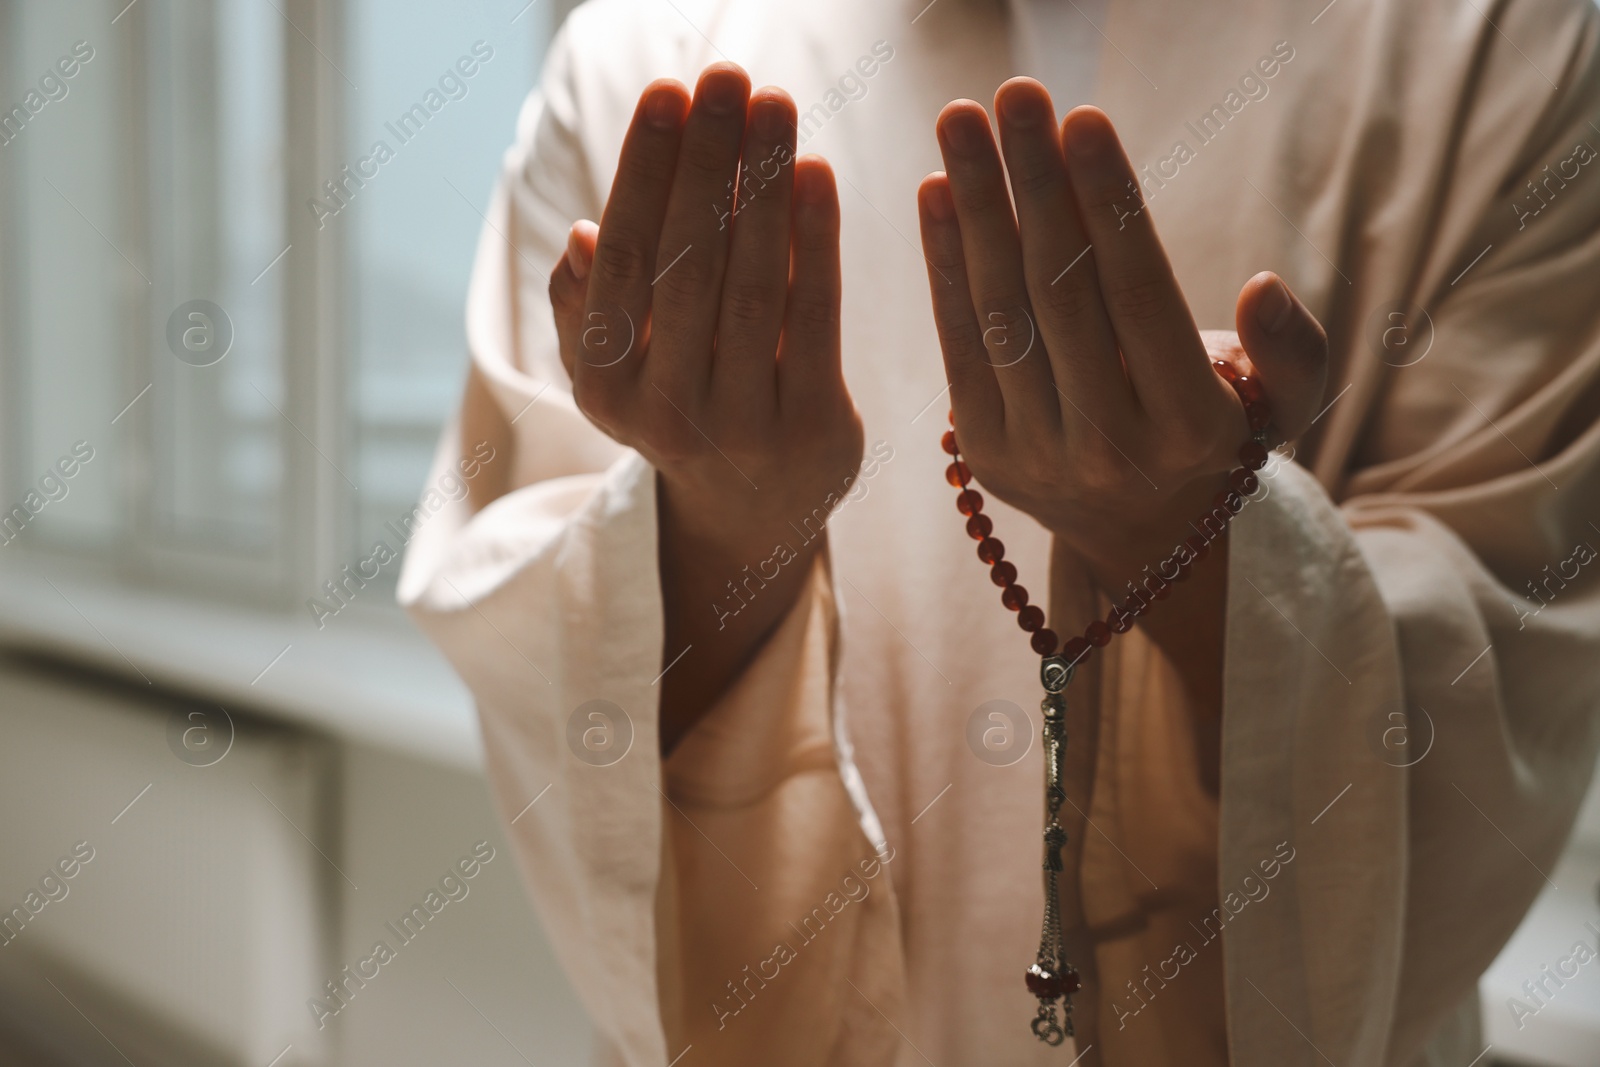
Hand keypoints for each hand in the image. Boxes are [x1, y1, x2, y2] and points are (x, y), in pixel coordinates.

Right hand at [547, 64, 862, 751]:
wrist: (751, 512)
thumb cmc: (679, 404)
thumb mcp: (613, 369)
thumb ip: (586, 306)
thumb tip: (581, 236)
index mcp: (604, 386)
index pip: (624, 261)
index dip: (645, 172)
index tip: (668, 93)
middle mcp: (665, 413)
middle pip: (689, 266)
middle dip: (710, 162)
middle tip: (729, 75)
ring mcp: (743, 427)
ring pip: (751, 289)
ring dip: (764, 188)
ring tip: (776, 105)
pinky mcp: (814, 429)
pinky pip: (815, 321)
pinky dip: (816, 244)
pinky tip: (816, 174)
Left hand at [916, 79, 1327, 581]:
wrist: (1138, 533)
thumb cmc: (1215, 433)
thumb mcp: (1282, 405)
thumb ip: (1291, 350)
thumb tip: (1264, 288)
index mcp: (1188, 427)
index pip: (1140, 294)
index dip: (1108, 204)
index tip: (1082, 118)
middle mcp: (1107, 446)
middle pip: (1061, 292)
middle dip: (1033, 184)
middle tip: (1013, 94)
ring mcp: (1036, 453)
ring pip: (1001, 310)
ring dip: (975, 207)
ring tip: (961, 120)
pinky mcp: (982, 451)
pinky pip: (958, 343)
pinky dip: (942, 264)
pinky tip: (935, 191)